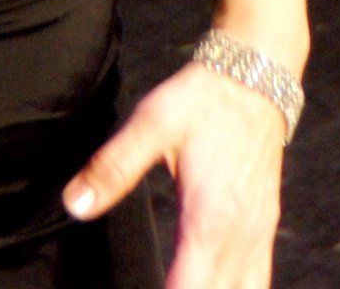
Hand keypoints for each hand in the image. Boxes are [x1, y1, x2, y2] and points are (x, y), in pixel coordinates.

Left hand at [64, 61, 286, 288]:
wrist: (258, 73)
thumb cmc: (203, 99)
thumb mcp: (153, 123)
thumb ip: (114, 167)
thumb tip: (75, 205)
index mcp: (209, 220)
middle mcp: (239, 235)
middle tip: (157, 284)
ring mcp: (258, 233)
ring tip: (183, 288)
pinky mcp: (265, 226)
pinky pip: (257, 279)